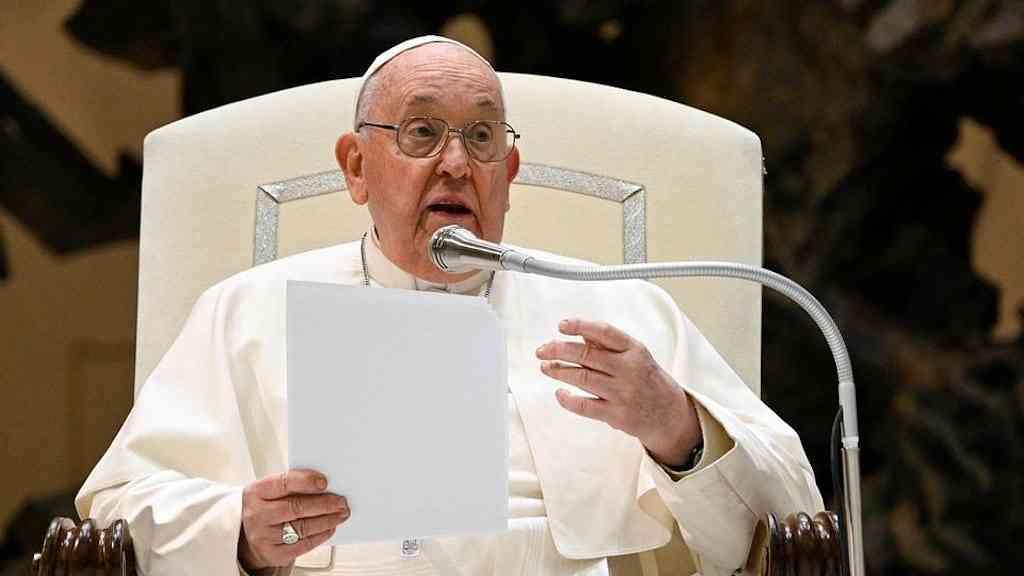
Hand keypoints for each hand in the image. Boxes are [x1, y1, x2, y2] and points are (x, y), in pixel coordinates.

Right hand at [238, 469, 348, 570]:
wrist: (242, 535)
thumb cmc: (263, 508)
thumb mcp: (267, 491)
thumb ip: (290, 486)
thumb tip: (323, 484)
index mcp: (256, 492)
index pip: (283, 483)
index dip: (306, 481)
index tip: (324, 482)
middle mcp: (258, 514)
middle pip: (297, 507)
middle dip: (324, 504)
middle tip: (341, 501)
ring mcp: (264, 536)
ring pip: (303, 527)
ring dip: (328, 520)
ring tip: (341, 514)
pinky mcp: (273, 553)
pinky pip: (303, 545)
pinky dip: (321, 536)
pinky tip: (330, 528)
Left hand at [536, 318, 700, 466]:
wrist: (669, 414)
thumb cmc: (647, 379)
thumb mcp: (635, 355)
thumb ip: (608, 345)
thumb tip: (580, 334)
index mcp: (635, 350)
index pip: (604, 332)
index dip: (580, 326)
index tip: (561, 325)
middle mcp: (629, 369)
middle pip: (587, 355)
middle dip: (559, 350)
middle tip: (542, 350)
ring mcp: (623, 393)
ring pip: (582, 378)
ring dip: (559, 371)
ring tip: (546, 367)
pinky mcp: (617, 415)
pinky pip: (585, 406)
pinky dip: (568, 399)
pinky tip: (559, 393)